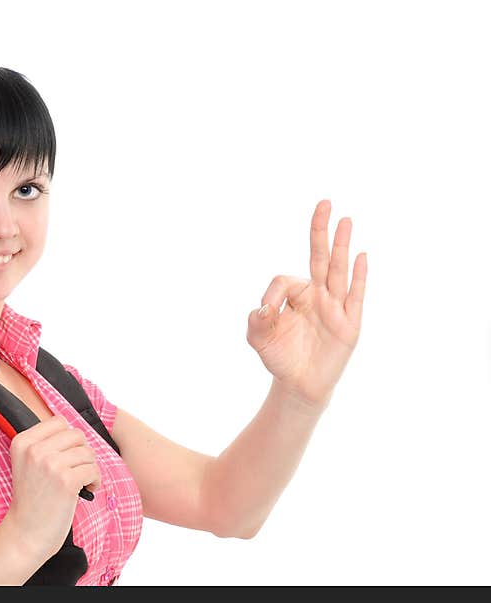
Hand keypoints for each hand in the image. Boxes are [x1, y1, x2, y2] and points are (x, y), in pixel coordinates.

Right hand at [4, 415, 100, 561]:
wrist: (25, 533)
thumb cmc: (32, 499)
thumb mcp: (26, 463)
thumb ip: (44, 444)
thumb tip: (76, 432)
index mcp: (22, 442)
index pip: (58, 422)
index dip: (68, 439)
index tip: (67, 456)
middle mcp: (34, 450)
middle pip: (76, 434)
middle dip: (82, 452)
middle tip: (77, 470)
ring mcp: (50, 464)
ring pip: (88, 452)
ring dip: (90, 467)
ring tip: (81, 481)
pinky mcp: (66, 481)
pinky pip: (94, 470)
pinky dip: (95, 480)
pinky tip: (87, 490)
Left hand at [246, 199, 366, 411]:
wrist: (299, 385)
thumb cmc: (280, 357)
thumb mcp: (259, 338)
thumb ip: (256, 321)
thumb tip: (263, 308)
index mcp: (296, 296)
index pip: (286, 279)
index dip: (273, 293)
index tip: (266, 312)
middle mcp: (318, 296)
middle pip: (319, 257)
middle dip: (320, 231)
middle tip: (324, 202)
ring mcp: (335, 307)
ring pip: (338, 270)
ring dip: (341, 245)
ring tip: (345, 219)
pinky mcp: (349, 323)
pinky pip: (355, 295)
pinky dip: (358, 275)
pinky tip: (360, 256)